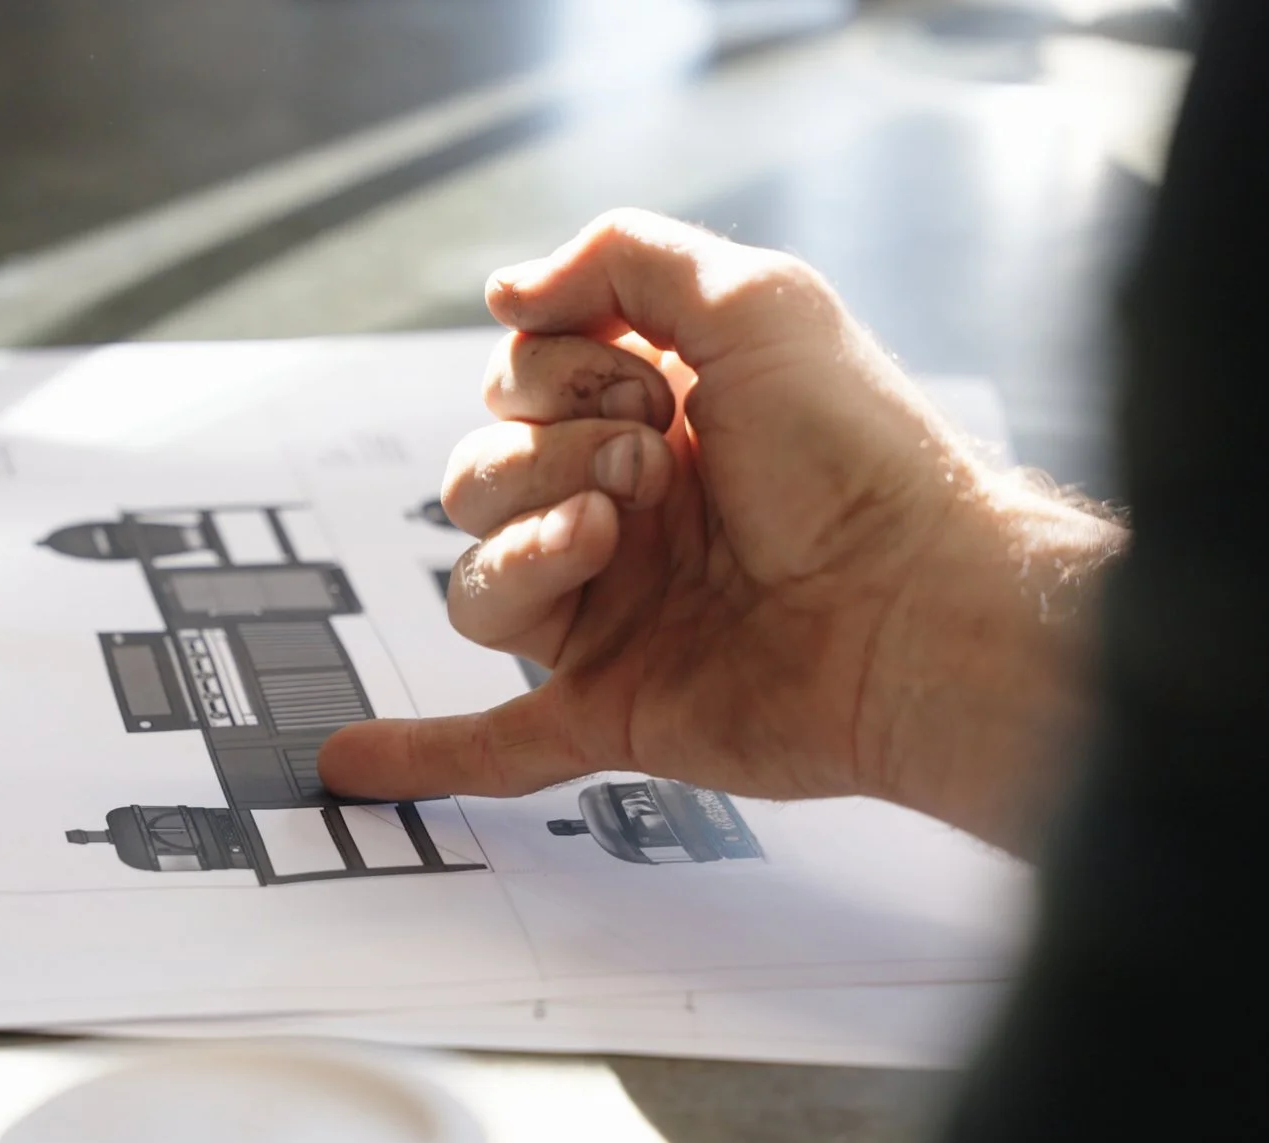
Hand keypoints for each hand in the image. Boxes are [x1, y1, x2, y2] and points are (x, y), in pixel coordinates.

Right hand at [317, 210, 1123, 854]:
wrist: (917, 598)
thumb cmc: (859, 452)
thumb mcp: (754, 296)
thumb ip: (623, 257)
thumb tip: (505, 291)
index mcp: (649, 419)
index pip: (517, 382)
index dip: (561, 370)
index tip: (652, 380)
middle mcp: (620, 514)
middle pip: (476, 474)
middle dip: (547, 449)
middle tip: (651, 460)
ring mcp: (612, 612)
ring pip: (477, 580)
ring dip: (526, 542)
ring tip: (616, 532)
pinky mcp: (615, 703)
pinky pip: (498, 739)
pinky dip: (424, 753)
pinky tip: (351, 759)